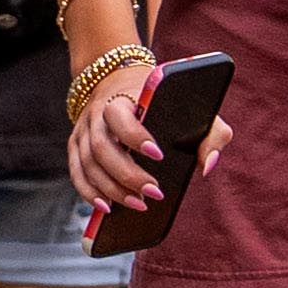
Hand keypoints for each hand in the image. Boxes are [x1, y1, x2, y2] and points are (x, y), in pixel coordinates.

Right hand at [65, 50, 224, 227]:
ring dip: (111, 189)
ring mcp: (83, 129)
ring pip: (88, 164)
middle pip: (102, 147)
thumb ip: (212, 132)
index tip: (158, 155)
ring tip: (138, 204)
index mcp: (125, 97)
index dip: (134, 136)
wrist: (118, 78)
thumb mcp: (191, 105)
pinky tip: (106, 209)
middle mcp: (98, 113)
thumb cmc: (162, 98)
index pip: (119, 115)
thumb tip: (208, 166)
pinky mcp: (76, 144)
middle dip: (127, 175)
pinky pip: (77, 173)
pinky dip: (89, 193)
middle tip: (154, 193)